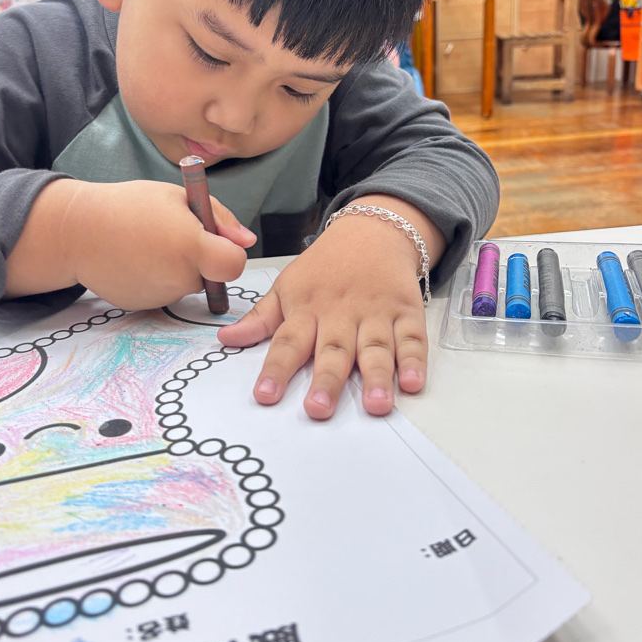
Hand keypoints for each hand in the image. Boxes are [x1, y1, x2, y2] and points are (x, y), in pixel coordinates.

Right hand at [5, 178, 255, 309]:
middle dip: (201, 259)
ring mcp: (162, 296)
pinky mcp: (146, 307)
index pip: (234, 265)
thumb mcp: (177, 196)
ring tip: (149, 245)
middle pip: (210, 276)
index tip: (217, 242)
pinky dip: (158, 279)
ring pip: (187, 284)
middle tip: (172, 235)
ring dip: (179, 268)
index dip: (231, 254)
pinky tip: (137, 260)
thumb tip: (247, 241)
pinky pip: (166, 293)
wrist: (76, 232)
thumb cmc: (128, 206)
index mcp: (191, 246)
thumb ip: (219, 218)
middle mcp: (179, 277)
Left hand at [217, 199, 441, 419]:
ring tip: (375, 405)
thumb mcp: (287, 286)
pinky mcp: (407, 312)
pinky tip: (414, 383)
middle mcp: (341, 315)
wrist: (372, 231)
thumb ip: (260, 319)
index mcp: (307, 310)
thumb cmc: (325, 267)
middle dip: (326, 381)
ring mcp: (376, 314)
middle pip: (333, 351)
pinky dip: (416, 360)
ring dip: (376, 377)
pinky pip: (412, 338)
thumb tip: (225, 338)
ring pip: (376, 348)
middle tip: (319, 410)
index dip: (276, 369)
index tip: (265, 396)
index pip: (288, 342)